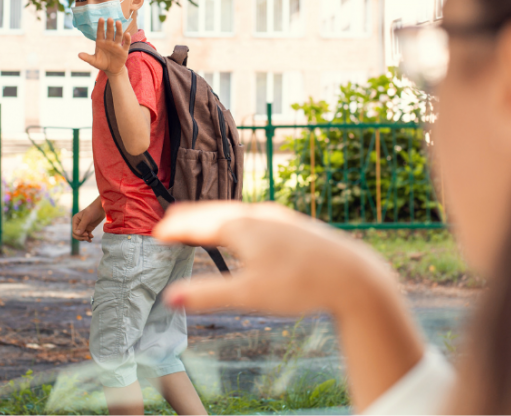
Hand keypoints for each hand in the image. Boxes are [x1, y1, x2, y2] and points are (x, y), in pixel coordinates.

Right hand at [72, 199, 105, 241]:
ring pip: (81, 236)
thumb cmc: (93, 210)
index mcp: (75, 220)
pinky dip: (88, 237)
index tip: (87, 234)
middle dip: (81, 237)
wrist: (101, 208)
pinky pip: (86, 235)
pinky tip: (91, 238)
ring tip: (90, 238)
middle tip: (88, 237)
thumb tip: (77, 234)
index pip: (74, 231)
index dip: (79, 234)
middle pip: (76, 235)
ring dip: (85, 238)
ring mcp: (83, 226)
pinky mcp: (88, 228)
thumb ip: (82, 226)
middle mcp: (78, 224)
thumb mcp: (87, 217)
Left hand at [78, 18, 131, 75]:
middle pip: (110, 32)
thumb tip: (79, 55)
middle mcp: (109, 42)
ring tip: (118, 22)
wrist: (112, 70)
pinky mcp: (124, 50)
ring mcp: (117, 45)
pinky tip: (127, 34)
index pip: (100, 33)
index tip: (101, 19)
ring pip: (118, 36)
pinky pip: (126, 44)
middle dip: (110, 26)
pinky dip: (127, 39)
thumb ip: (87, 58)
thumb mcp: (94, 61)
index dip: (100, 26)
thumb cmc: (102, 63)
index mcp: (101, 43)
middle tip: (109, 18)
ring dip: (118, 29)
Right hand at [153, 202, 395, 315]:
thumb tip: (170, 298)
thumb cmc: (300, 283)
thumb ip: (208, 295)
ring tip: (200, 225)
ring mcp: (277, 217)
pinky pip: (252, 217)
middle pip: (214, 212)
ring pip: (235, 212)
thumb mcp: (249, 294)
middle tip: (170, 225)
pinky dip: (233, 222)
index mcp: (241, 226)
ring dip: (212, 218)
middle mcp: (257, 214)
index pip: (197, 223)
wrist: (353, 276)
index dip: (174, 229)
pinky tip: (243, 231)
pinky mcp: (292, 226)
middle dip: (190, 219)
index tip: (157, 234)